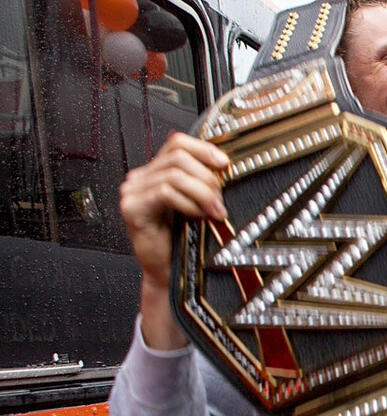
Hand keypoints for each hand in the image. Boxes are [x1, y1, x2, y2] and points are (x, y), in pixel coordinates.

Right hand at [119, 132, 229, 290]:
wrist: (168, 273)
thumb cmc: (183, 241)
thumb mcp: (198, 204)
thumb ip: (202, 183)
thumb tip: (224, 165)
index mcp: (156, 172)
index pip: (177, 143)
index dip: (203, 149)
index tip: (225, 165)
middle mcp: (140, 177)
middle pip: (178, 156)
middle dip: (207, 177)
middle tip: (219, 200)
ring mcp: (132, 192)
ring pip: (174, 175)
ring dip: (202, 193)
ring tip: (214, 212)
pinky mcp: (131, 208)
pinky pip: (165, 193)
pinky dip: (188, 203)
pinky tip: (197, 216)